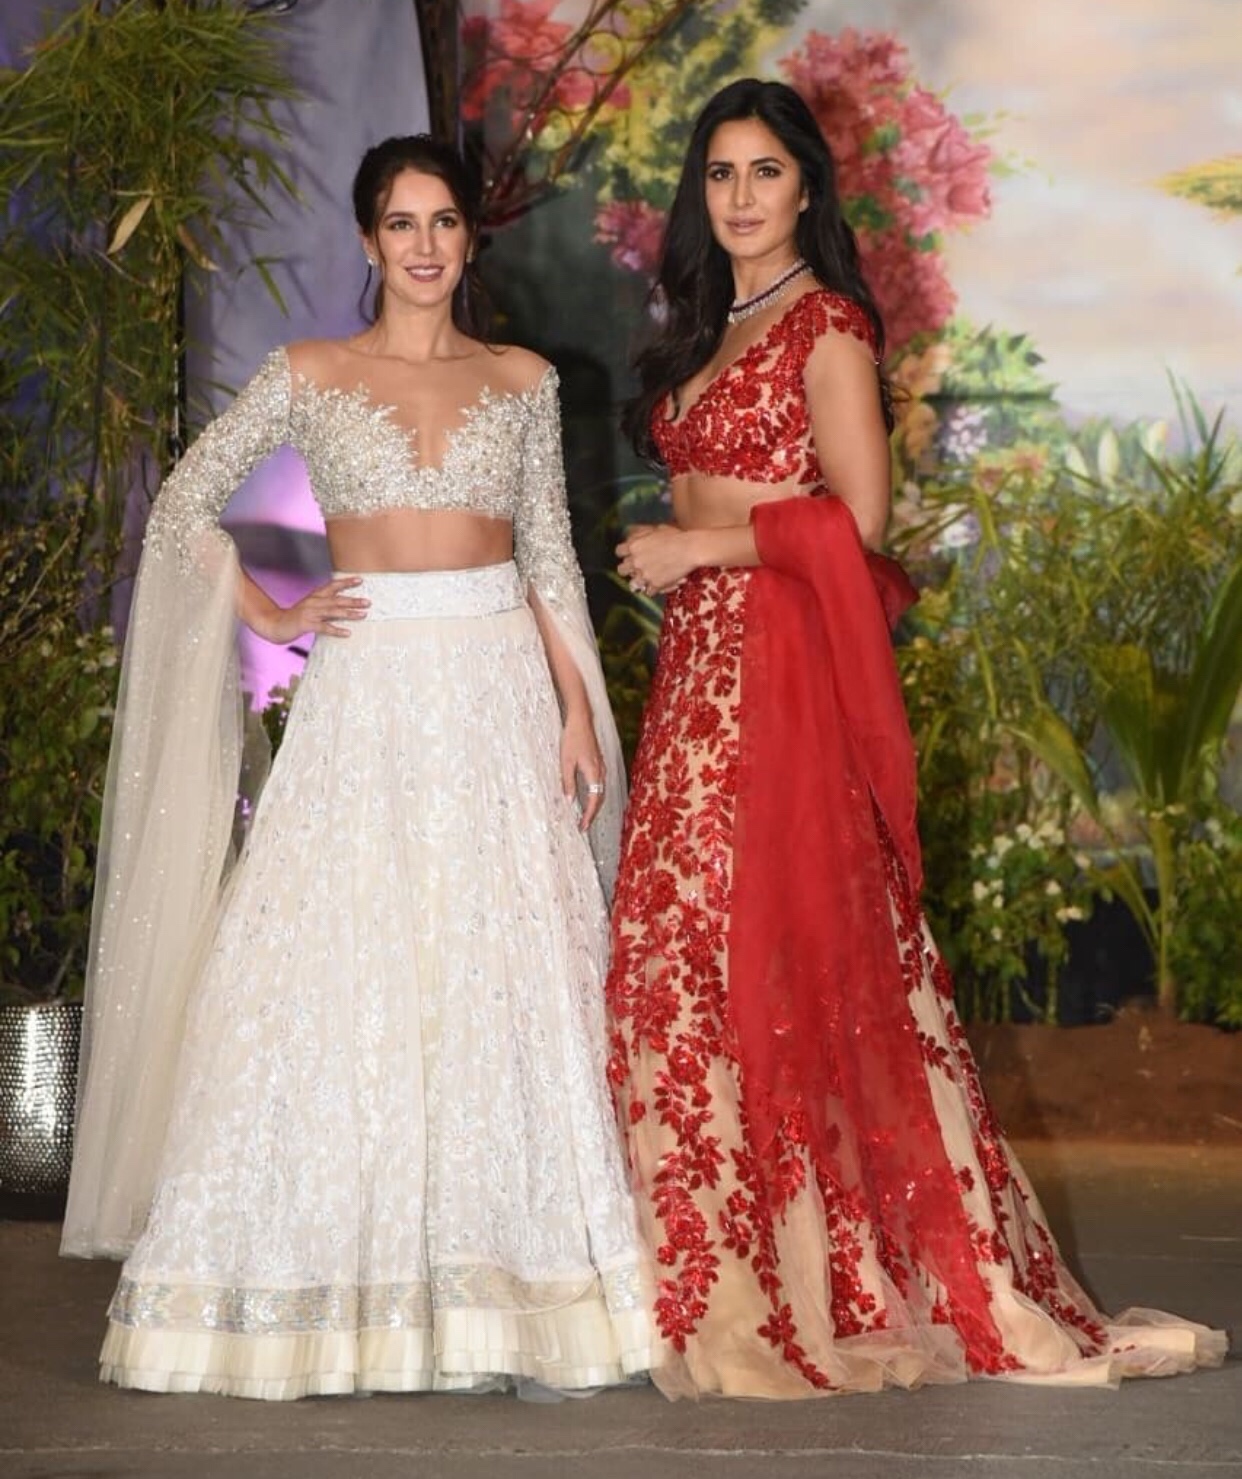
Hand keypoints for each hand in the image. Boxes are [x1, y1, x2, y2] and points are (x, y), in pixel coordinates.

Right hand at [250, 575, 368, 643]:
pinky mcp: (306, 624)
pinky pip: (324, 627)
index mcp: (315, 596)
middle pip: (336, 599)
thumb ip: (324, 604)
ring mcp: (309, 612)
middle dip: (353, 600)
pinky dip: (336, 630)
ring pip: (332, 611)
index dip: (346, 583)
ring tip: (363, 615)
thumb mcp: (310, 606)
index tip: (360, 580)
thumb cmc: (295, 617)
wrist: (275, 624)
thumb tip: (341, 605)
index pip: (332, 586)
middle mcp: (313, 602)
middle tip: (368, 602)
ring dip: (349, 613)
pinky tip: (347, 633)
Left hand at [561, 707, 605, 830]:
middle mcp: (601, 772)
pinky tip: (588, 797)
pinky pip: (600, 784)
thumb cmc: (572, 739)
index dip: (589, 815)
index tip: (583, 827)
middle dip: (592, 814)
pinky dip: (595, 795)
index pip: (594, 801)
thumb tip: (569, 801)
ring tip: (585, 815)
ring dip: (594, 805)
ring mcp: (602, 767)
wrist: (581, 720)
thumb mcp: (565, 762)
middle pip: (600, 799)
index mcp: (594, 773)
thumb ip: (567, 782)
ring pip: (601, 792)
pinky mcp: (599, 763)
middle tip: (583, 826)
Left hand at [616, 524, 696, 594]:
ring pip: (633, 584)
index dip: (625, 554)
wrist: (690, 549)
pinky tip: (660, 584)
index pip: (619, 552)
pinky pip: (648, 592)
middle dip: (629, 569)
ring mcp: (644, 574)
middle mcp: (636, 561)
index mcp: (634, 545)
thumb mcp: (656, 529)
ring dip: (639, 581)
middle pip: (621, 570)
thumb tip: (632, 535)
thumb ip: (641, 534)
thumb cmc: (676, 536)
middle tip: (638, 567)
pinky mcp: (655, 585)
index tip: (631, 555)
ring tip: (648, 578)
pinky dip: (654, 589)